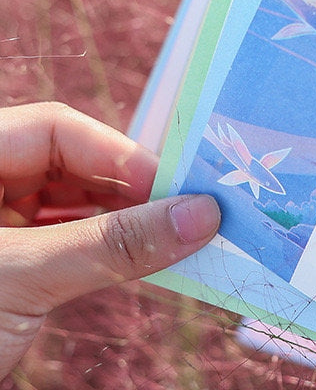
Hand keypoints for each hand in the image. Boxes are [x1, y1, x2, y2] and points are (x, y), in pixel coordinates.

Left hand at [0, 102, 219, 377]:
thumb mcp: (18, 280)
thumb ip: (111, 244)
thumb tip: (202, 215)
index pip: (53, 129)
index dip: (116, 151)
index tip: (172, 185)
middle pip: (69, 164)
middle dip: (128, 188)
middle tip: (186, 209)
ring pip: (74, 206)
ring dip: (124, 221)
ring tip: (174, 235)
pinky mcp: (9, 269)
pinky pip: (69, 244)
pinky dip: (106, 251)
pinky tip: (143, 259)